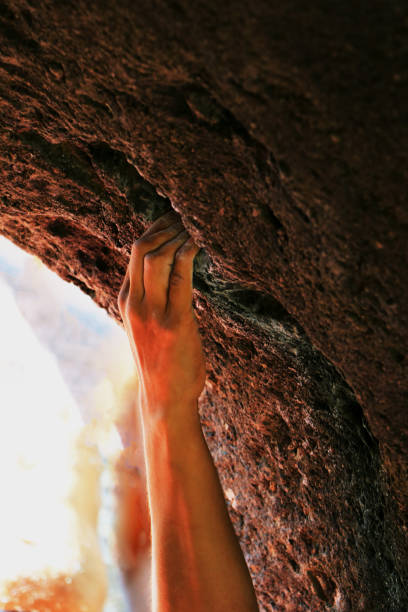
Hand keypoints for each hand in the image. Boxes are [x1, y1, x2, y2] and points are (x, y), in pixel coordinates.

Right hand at [118, 211, 205, 418]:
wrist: (164, 399)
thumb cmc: (162, 363)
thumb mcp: (147, 327)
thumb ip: (154, 300)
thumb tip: (175, 275)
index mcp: (127, 301)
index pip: (135, 254)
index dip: (156, 230)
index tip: (175, 218)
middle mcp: (134, 303)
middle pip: (142, 247)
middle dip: (166, 225)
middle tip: (189, 215)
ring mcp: (152, 312)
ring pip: (158, 256)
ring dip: (180, 235)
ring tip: (198, 226)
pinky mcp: (175, 321)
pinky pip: (181, 276)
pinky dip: (191, 253)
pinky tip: (202, 244)